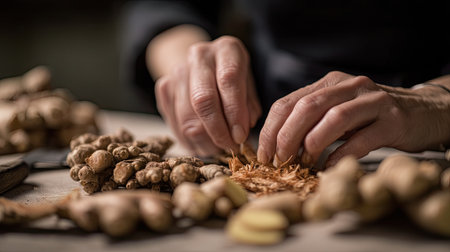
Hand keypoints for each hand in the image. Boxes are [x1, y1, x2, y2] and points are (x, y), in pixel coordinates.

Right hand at [155, 36, 261, 155]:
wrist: (204, 66)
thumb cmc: (233, 80)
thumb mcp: (249, 87)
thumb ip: (248, 108)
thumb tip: (240, 133)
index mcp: (227, 50)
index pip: (229, 80)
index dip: (235, 112)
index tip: (240, 136)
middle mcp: (200, 55)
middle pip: (203, 99)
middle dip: (217, 130)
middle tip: (229, 146)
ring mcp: (178, 71)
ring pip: (187, 118)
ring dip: (204, 141)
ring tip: (218, 149)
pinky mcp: (164, 87)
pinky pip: (174, 124)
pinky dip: (190, 141)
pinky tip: (203, 144)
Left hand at [257, 71, 449, 166]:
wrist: (421, 112)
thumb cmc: (370, 117)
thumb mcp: (336, 111)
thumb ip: (310, 121)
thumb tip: (277, 146)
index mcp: (329, 83)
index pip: (288, 102)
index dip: (270, 129)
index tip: (264, 154)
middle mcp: (349, 86)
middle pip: (307, 107)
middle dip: (286, 137)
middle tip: (279, 161)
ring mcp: (373, 101)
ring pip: (334, 118)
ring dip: (312, 143)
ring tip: (302, 163)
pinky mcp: (394, 120)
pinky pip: (362, 139)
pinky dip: (340, 155)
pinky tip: (328, 167)